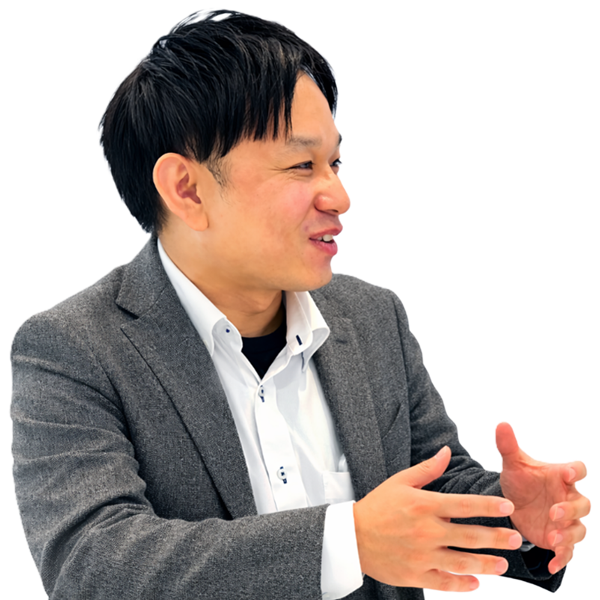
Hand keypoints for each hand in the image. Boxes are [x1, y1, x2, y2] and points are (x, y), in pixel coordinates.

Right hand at [353, 446, 523, 591]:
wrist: (352, 536)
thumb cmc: (377, 506)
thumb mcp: (400, 481)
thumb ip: (427, 469)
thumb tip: (447, 451)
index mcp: (424, 505)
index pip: (464, 505)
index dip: (488, 506)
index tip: (508, 506)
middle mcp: (426, 531)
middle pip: (469, 536)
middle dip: (496, 538)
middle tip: (517, 539)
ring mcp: (422, 556)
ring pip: (462, 562)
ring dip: (486, 564)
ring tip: (503, 564)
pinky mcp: (415, 575)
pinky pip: (445, 582)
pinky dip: (462, 584)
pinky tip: (476, 583)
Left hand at [496, 421, 589, 574]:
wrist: (514, 503)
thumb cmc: (520, 479)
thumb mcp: (512, 463)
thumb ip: (507, 445)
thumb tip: (501, 423)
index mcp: (560, 476)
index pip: (578, 469)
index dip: (575, 471)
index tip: (567, 473)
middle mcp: (567, 498)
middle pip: (583, 504)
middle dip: (571, 510)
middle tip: (553, 512)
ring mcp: (565, 521)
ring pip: (579, 529)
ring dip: (569, 535)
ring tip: (553, 539)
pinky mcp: (559, 539)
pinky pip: (568, 551)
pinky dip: (563, 557)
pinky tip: (552, 563)